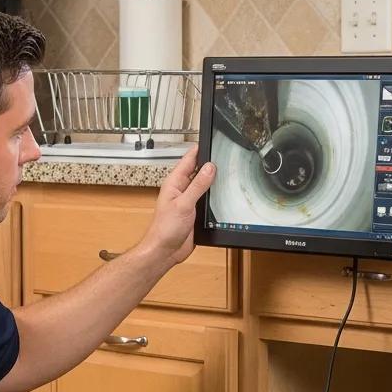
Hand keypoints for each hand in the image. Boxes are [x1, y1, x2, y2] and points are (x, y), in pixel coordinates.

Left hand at [142, 146, 215, 265]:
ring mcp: (188, 201)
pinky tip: (222, 195)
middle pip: (199, 171)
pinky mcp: (194, 213)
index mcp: (175, 183)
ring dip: (213, 181)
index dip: (200, 149)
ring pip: (204, 186)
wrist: (164, 251)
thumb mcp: (184, 204)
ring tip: (227, 172)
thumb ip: (198, 185)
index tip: (212, 140)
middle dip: (210, 164)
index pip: (189, 159)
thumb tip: (209, 168)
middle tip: (225, 155)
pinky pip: (206, 200)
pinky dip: (214, 196)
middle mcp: (181, 190)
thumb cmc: (165, 229)